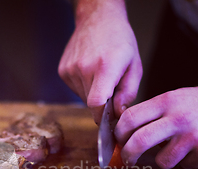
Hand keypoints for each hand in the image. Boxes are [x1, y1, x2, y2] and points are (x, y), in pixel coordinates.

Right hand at [58, 0, 141, 123]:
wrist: (97, 19)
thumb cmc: (120, 41)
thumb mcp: (135, 65)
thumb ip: (128, 92)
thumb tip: (118, 114)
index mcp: (105, 67)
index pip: (96, 104)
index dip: (102, 117)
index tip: (109, 120)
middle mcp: (84, 68)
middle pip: (91, 104)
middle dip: (103, 103)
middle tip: (112, 88)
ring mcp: (70, 69)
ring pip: (83, 97)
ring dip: (93, 93)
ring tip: (101, 75)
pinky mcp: (63, 70)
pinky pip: (76, 89)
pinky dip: (84, 86)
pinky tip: (90, 71)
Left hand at [114, 83, 197, 168]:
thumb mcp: (174, 98)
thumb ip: (151, 113)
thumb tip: (122, 134)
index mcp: (166, 101)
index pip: (130, 118)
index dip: (119, 133)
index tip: (119, 141)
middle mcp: (177, 117)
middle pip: (139, 141)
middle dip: (128, 155)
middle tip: (128, 160)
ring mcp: (192, 135)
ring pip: (162, 161)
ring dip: (163, 161)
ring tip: (174, 150)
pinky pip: (184, 166)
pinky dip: (186, 162)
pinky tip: (195, 150)